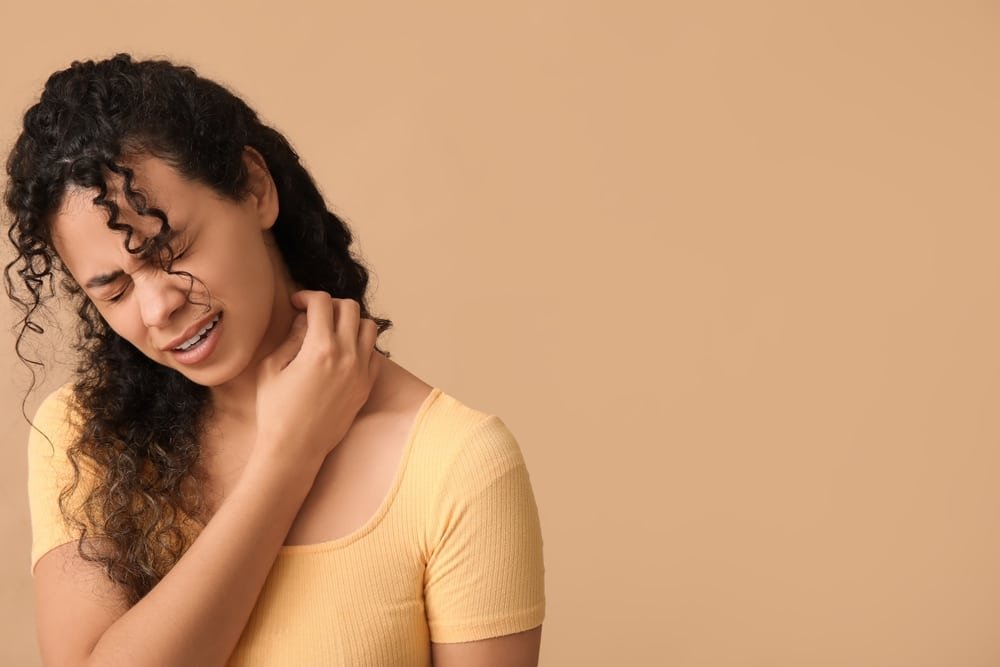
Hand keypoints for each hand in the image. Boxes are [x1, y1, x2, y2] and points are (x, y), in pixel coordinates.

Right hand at [252, 290, 383, 477]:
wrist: (295, 449)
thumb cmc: (276, 410)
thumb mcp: (272, 368)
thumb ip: (292, 337)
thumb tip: (307, 319)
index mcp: (320, 349)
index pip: (323, 302)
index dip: (307, 296)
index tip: (297, 303)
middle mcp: (348, 356)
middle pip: (350, 308)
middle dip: (331, 304)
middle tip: (315, 315)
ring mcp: (362, 372)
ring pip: (369, 328)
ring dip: (351, 323)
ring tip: (332, 332)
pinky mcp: (367, 386)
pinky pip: (375, 353)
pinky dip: (362, 346)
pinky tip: (343, 354)